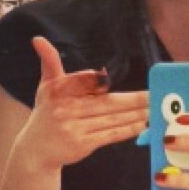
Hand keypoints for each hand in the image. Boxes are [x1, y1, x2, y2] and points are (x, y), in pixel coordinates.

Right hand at [14, 37, 148, 172]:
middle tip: (151, 95)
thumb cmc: (46, 114)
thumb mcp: (45, 87)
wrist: (36, 150)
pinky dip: (126, 130)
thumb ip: (49, 63)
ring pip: (110, 119)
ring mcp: (75, 128)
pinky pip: (109, 135)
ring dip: (134, 115)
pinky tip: (141, 124)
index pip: (82, 81)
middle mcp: (65, 109)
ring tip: (151, 109)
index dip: (95, 80)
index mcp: (58, 91)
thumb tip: (39, 39)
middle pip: (104, 103)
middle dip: (131, 100)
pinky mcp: (83, 144)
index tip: (110, 80)